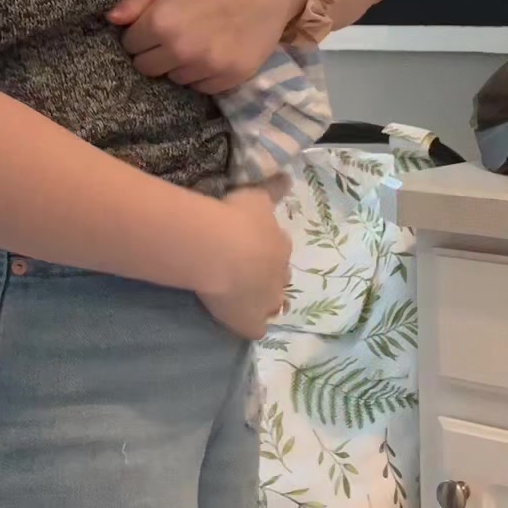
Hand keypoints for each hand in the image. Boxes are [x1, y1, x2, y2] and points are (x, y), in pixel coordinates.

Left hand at [108, 0, 302, 95]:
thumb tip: (112, 21)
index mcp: (162, 22)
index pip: (130, 45)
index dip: (138, 33)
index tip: (153, 23)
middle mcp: (182, 51)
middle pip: (147, 68)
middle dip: (153, 52)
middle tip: (172, 32)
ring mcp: (209, 67)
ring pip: (175, 79)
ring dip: (178, 64)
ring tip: (196, 38)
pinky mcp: (232, 77)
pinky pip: (202, 87)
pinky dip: (202, 73)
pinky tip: (213, 49)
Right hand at [197, 181, 292, 340]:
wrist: (219, 248)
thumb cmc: (236, 218)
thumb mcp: (257, 195)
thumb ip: (273, 188)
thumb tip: (288, 177)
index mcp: (279, 245)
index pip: (279, 249)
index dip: (267, 250)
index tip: (252, 247)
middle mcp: (280, 275)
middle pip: (281, 279)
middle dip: (268, 277)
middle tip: (247, 272)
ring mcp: (267, 301)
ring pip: (273, 305)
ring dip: (263, 302)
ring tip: (243, 299)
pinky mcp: (251, 322)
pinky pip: (256, 330)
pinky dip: (249, 326)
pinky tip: (237, 322)